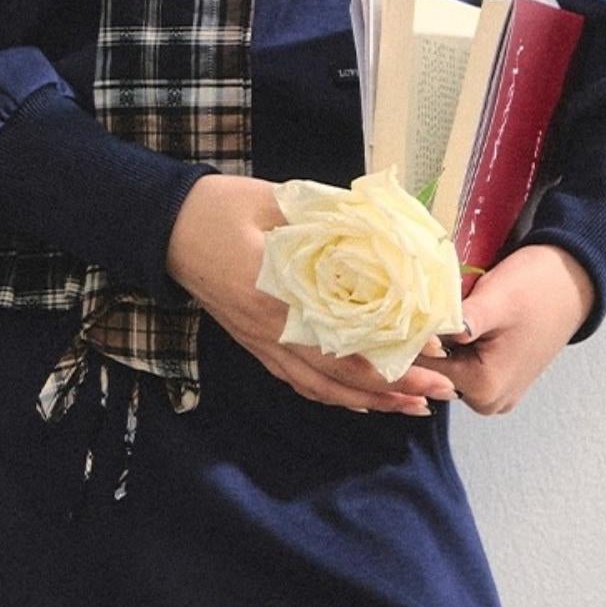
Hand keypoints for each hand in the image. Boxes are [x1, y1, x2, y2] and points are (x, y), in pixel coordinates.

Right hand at [165, 173, 458, 415]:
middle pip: (340, 376)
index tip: (433, 352)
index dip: (390, 354)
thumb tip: (385, 229)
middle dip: (395, 389)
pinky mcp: (255, 344)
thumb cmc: (217, 207)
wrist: (163, 226)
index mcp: (276, 296)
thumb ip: (327, 218)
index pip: (344, 340)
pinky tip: (363, 400)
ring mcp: (260, 342)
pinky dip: (336, 395)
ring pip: (322, 388)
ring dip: (370, 401)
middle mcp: (269, 331)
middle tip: (442, 391)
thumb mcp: (276, 201)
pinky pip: (300, 381)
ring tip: (414, 405)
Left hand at [423, 242, 596, 414]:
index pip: (421, 367)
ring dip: (439, 341)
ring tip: (445, 307)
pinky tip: (460, 320)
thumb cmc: (537, 287)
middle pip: (432, 370)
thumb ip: (459, 321)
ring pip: (445, 366)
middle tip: (424, 303)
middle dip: (424, 340)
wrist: (573, 281)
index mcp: (484, 388)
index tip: (402, 309)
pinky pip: (461, 365)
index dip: (408, 337)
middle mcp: (488, 401)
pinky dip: (454, 345)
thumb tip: (420, 336)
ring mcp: (495, 393)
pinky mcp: (498, 380)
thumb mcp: (496, 300)